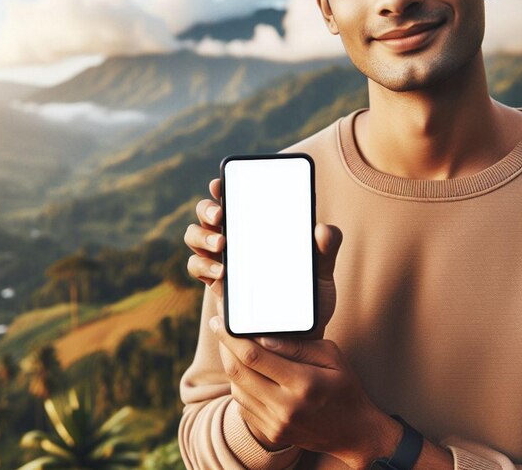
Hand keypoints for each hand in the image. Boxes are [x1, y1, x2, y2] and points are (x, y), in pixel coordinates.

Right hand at [184, 177, 342, 338]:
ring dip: (202, 236)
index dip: (223, 187)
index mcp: (258, 227)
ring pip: (195, 236)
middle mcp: (236, 238)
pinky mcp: (216, 284)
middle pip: (207, 213)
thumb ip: (326, 250)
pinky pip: (197, 267)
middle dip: (207, 209)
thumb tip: (323, 229)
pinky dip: (203, 266)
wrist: (297, 338)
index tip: (220, 182)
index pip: (236, 198)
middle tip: (221, 216)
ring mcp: (222, 260)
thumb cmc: (308, 299)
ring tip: (222, 244)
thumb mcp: (321, 273)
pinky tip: (221, 272)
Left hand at [209, 313, 382, 468]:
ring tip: (233, 346)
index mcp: (302, 383)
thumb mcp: (331, 356)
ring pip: (236, 389)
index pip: (254, 356)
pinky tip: (246, 371)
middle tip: (218, 327)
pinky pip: (242, 406)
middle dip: (224, 345)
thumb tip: (263, 336)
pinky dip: (239, 385)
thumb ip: (297, 346)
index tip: (220, 321)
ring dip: (230, 365)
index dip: (231, 336)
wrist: (354, 432)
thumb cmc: (344, 387)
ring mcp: (276, 424)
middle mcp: (285, 407)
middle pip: (238, 372)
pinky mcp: (271, 434)